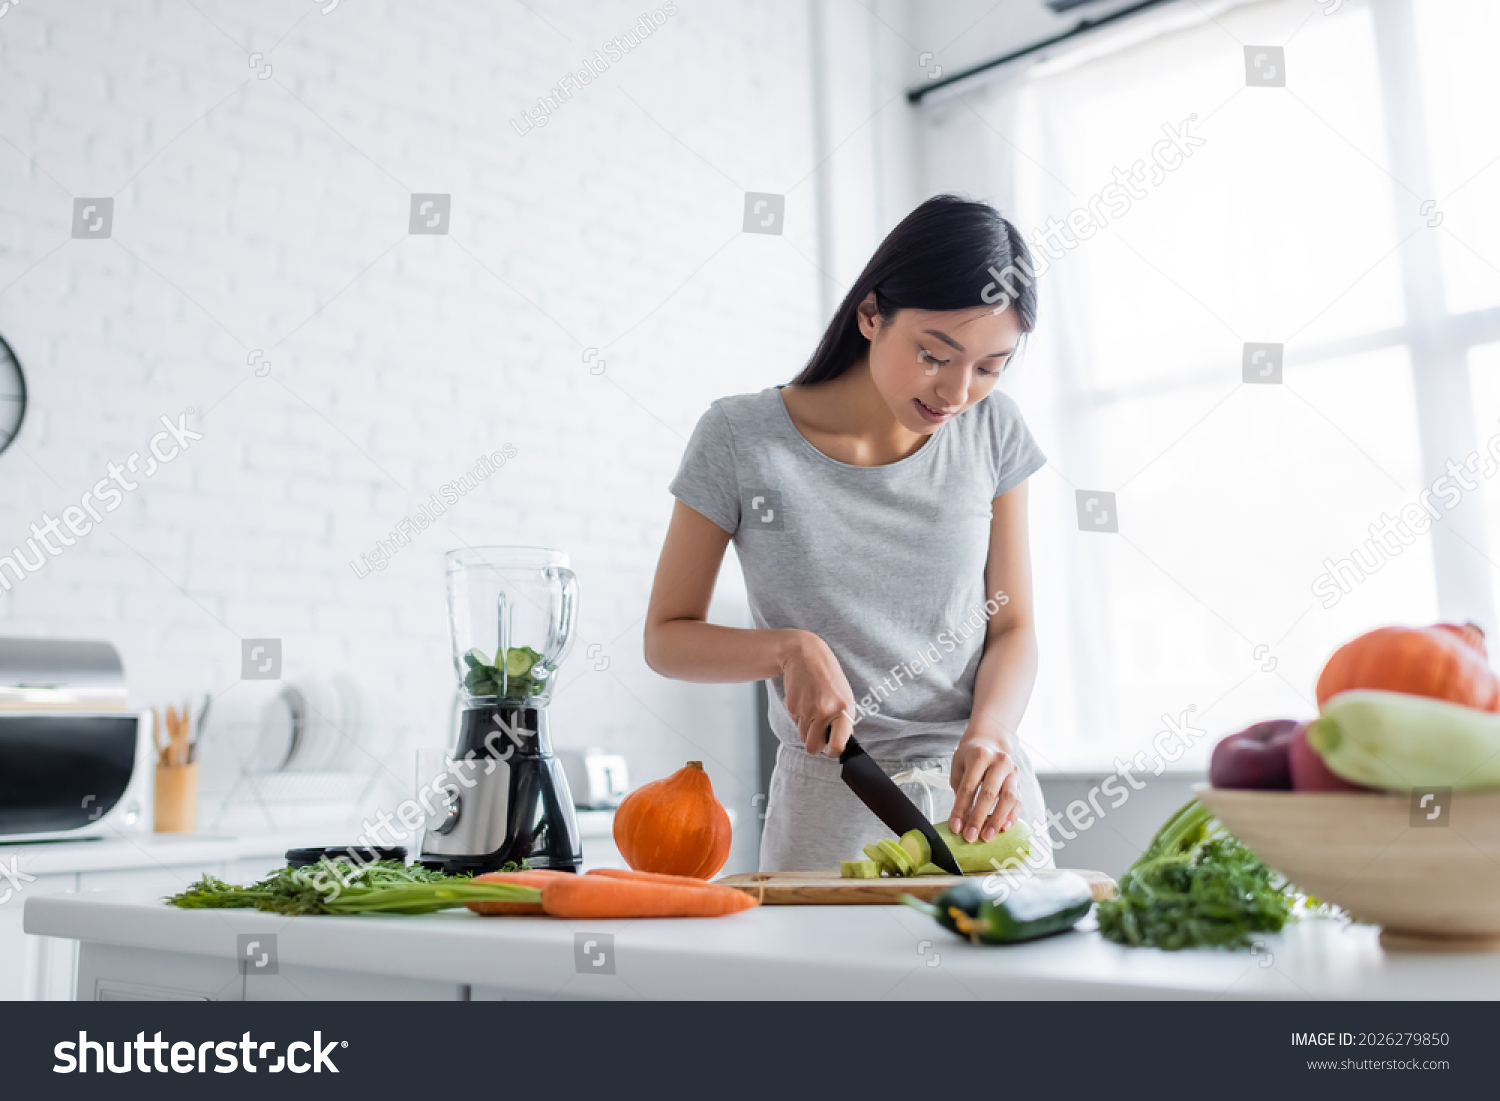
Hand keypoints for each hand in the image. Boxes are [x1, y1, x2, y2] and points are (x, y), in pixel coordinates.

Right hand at [779, 630, 856, 757]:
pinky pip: (795, 724)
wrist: (805, 656)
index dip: (833, 751)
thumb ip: (844, 721)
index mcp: (843, 710)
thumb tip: (840, 744)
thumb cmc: (829, 678)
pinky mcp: (792, 707)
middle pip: (813, 748)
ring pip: (803, 737)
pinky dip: (799, 718)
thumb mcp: (845, 697)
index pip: (837, 745)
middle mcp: (825, 712)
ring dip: (807, 729)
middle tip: (820, 731)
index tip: (833, 748)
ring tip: (813, 709)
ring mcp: (807, 710)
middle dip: (815, 743)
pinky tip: (805, 701)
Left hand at [949, 733, 1018, 842]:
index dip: (961, 809)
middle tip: (970, 836)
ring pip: (1008, 798)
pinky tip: (1003, 829)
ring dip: (997, 820)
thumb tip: (961, 821)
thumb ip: (960, 792)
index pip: (969, 787)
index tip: (955, 827)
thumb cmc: (970, 758)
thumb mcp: (958, 767)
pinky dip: (1011, 817)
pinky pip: (1018, 802)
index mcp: (980, 756)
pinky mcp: (1020, 782)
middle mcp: (999, 762)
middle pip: (989, 793)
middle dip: (978, 817)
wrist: (989, 742)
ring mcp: (1012, 772)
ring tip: (987, 836)